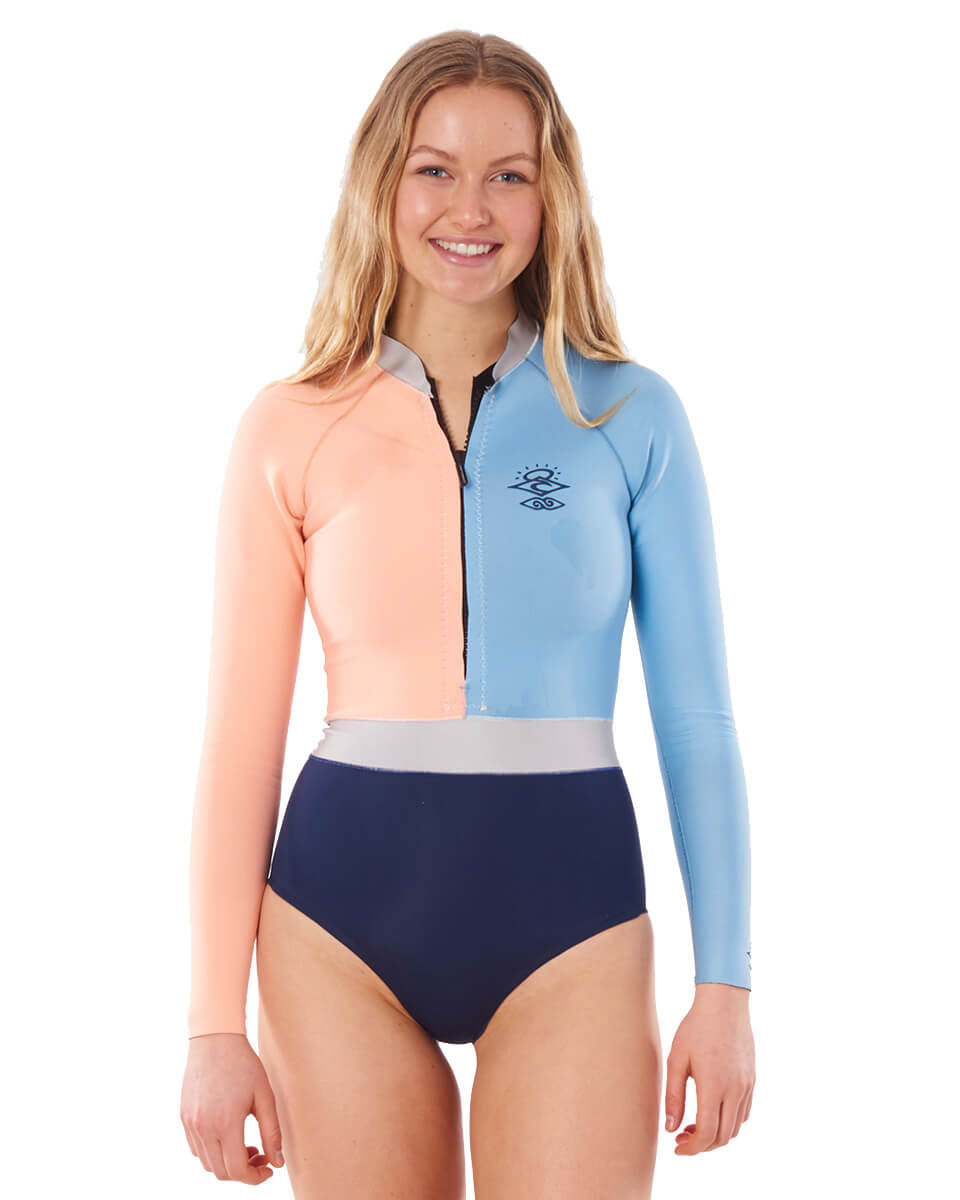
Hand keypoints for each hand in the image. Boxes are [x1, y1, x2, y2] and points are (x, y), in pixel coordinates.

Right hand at [181, 1032, 284, 1183]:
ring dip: (227, 1163)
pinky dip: (213, 1152)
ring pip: (207, 1163)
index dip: (254, 1177)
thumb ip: (271, 1131)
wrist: (215, 1038)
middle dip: (243, 1172)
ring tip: (246, 1145)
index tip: (268, 1169)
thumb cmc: (244, 1063)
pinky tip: (227, 1135)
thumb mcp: (264, 1096)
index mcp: (225, 1123)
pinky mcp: (184, 1117)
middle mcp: (204, 1127)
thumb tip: (278, 1162)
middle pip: (221, 1172)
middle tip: (261, 1156)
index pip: (237, 1170)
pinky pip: (196, 1148)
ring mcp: (191, 1123)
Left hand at [664, 983, 754, 1154]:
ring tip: (693, 1124)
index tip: (676, 1147)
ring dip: (716, 1135)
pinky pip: (744, 1113)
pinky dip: (729, 1122)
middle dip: (702, 1145)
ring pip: (735, 1128)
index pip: (707, 1134)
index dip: (691, 1148)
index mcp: (714, 1086)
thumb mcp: (677, 1059)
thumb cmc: (696, 1028)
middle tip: (681, 1136)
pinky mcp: (752, 1080)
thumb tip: (670, 1128)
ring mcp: (747, 1086)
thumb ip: (673, 1096)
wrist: (724, 1003)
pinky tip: (712, 1111)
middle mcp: (735, 1090)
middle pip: (723, 1137)